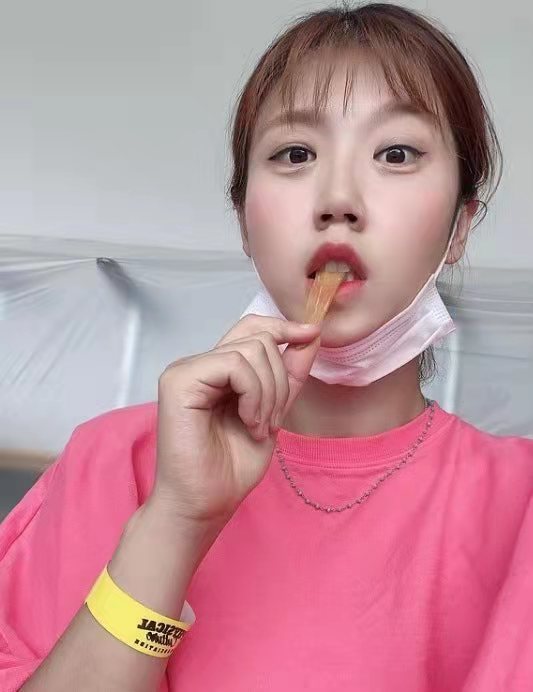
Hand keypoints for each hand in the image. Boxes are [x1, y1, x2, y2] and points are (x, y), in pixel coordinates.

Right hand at [151, 315, 320, 527]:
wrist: (205, 504)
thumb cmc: (231, 468)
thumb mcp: (274, 413)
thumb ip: (289, 375)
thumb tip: (311, 334)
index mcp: (218, 371)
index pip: (252, 327)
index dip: (282, 327)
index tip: (311, 334)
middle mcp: (200, 365)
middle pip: (258, 338)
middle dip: (280, 380)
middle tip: (271, 422)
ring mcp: (186, 370)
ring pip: (251, 350)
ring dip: (269, 393)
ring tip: (259, 427)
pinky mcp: (179, 381)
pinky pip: (235, 365)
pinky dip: (253, 395)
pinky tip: (248, 423)